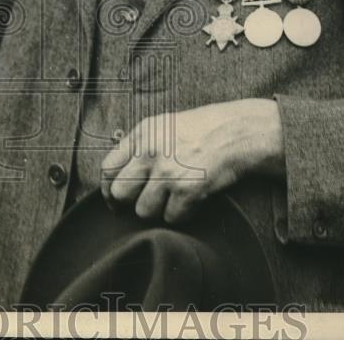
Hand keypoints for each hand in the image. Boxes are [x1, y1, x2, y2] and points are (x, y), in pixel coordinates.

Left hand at [100, 99, 284, 223]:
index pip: (107, 168)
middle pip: (120, 193)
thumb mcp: (162, 126)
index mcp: (141, 135)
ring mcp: (167, 172)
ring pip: (143, 210)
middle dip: (129, 203)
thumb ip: (138, 146)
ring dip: (158, 210)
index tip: (114, 200)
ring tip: (173, 197)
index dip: (108, 189)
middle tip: (143, 203)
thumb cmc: (201, 129)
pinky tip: (190, 201)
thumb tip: (118, 174)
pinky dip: (181, 214)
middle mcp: (150, 153)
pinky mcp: (187, 189)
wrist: (236, 132)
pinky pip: (170, 217)